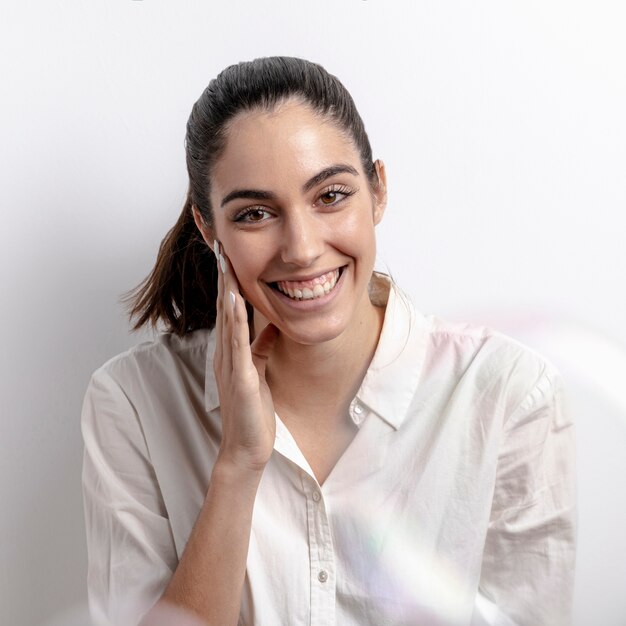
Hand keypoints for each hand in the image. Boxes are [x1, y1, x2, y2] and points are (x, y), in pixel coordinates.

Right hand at [212, 241, 278, 473]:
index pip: (229, 308)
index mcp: (231, 350)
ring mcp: (230, 364)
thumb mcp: (259, 369)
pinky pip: (237, 343)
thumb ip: (262, 345)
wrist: (246, 448)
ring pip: (227, 319)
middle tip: (219, 244)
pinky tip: (236, 299)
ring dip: (226, 288)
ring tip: (225, 261)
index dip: (228, 279)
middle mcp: (225, 353)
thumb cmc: (252, 411)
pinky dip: (236, 319)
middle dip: (223, 274)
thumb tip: (272, 324)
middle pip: (224, 306)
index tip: (228, 253)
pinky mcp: (239, 378)